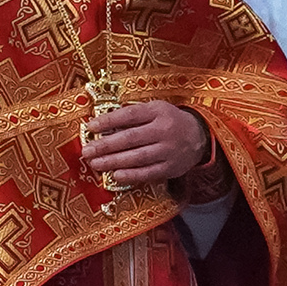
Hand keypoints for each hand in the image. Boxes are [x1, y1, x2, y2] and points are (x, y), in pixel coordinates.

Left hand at [83, 99, 218, 192]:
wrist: (200, 136)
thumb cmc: (169, 121)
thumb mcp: (155, 109)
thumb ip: (134, 116)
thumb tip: (103, 126)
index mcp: (158, 111)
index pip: (130, 115)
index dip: (109, 121)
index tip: (90, 127)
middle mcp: (164, 130)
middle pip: (130, 138)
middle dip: (105, 145)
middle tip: (87, 151)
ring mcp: (168, 150)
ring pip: (137, 157)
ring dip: (113, 162)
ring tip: (95, 164)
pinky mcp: (171, 167)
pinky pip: (148, 173)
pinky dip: (131, 175)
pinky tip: (115, 175)